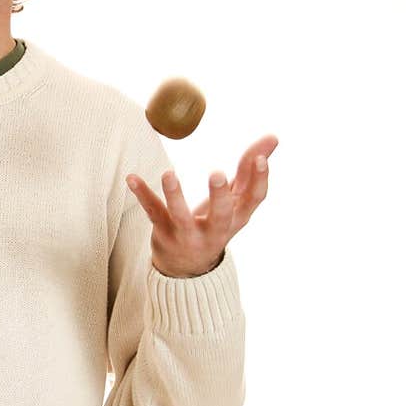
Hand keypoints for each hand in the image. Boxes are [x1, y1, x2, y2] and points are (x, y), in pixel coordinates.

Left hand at [126, 134, 278, 277]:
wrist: (187, 268)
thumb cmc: (215, 223)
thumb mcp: (235, 202)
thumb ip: (250, 170)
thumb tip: (274, 137)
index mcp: (236, 218)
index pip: (254, 200)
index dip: (260, 180)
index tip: (260, 158)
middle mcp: (214, 230)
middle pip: (221, 215)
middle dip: (220, 196)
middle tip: (218, 174)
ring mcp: (187, 234)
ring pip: (181, 216)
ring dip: (174, 195)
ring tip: (168, 174)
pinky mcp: (164, 234)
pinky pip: (153, 212)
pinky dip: (142, 195)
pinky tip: (131, 177)